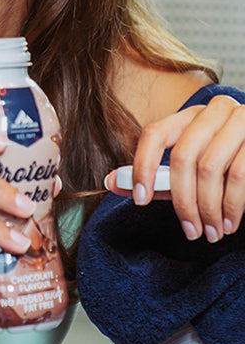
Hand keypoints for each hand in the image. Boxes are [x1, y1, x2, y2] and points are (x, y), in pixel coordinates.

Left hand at [108, 94, 244, 242]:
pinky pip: (238, 175)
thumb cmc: (230, 162)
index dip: (142, 167)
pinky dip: (231, 205)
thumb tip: (111, 182)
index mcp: (189, 115)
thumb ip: (158, 175)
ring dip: (208, 208)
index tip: (140, 200)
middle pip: (182, 157)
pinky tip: (228, 224)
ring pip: (210, 168)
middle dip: (182, 200)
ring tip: (210, 232)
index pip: (154, 134)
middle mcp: (213, 111)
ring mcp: (240, 121)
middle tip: (188, 231)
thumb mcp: (194, 166)